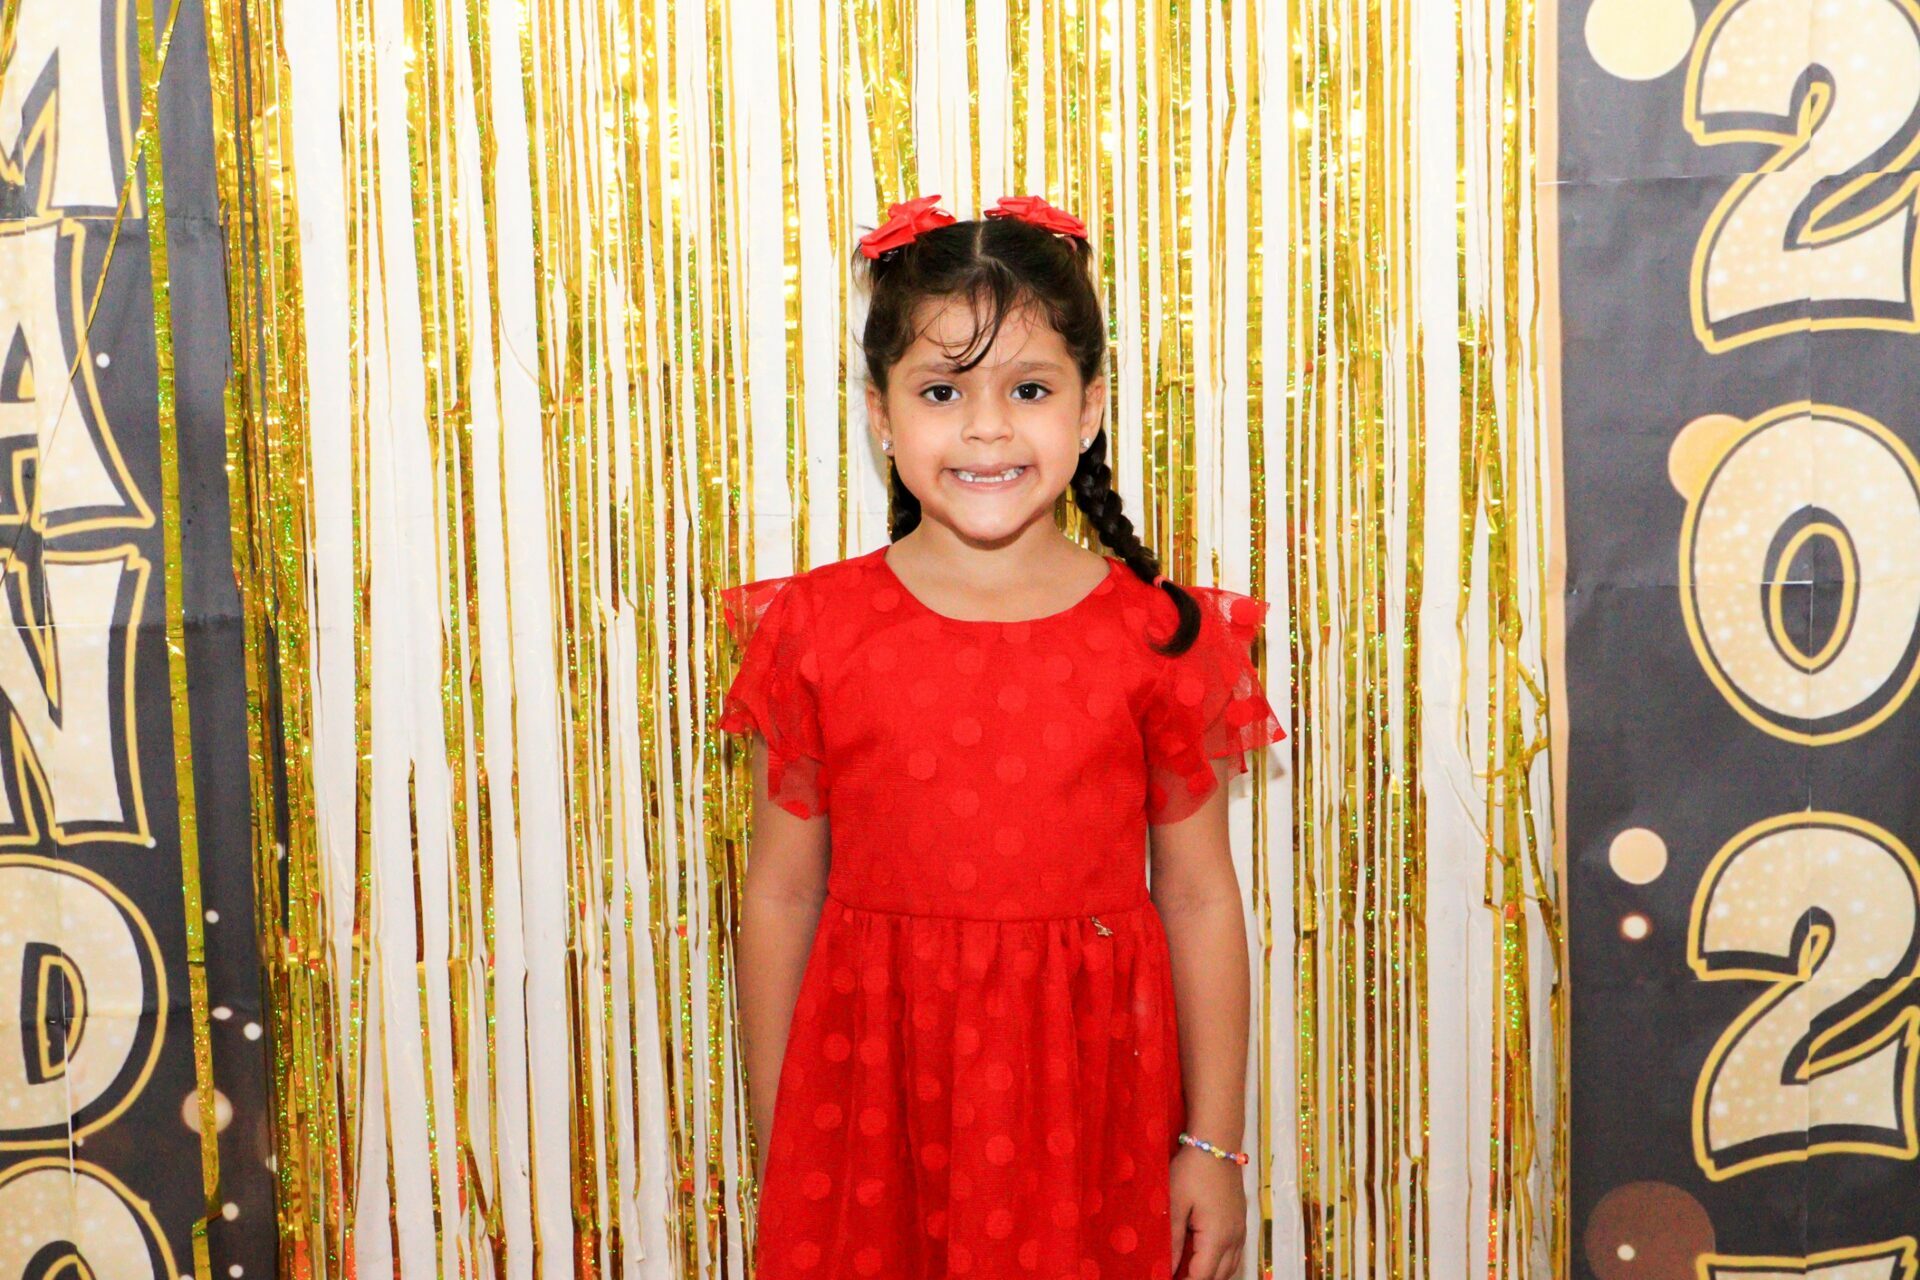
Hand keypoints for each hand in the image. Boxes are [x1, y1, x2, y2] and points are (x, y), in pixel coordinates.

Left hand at [1169, 1145, 1246, 1277]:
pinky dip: (1219, 1262)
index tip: (1164, 1279)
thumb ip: (1172, 1239)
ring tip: (1184, 1270)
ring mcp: (1240, 1230)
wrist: (1217, 1142)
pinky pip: (1234, 1254)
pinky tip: (1201, 1256)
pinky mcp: (1240, 1221)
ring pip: (1229, 1267)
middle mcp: (1234, 1238)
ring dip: (1209, 1273)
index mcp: (1217, 1237)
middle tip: (1172, 1275)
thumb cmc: (1192, 1170)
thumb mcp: (1175, 1203)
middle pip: (1218, 1277)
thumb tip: (1167, 1268)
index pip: (1202, 1276)